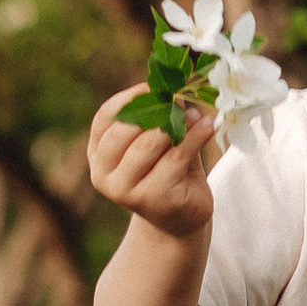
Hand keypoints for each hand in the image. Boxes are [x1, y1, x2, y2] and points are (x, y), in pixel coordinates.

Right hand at [87, 85, 216, 239]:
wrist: (180, 220)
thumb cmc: (168, 173)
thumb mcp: (159, 142)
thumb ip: (160, 117)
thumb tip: (175, 90)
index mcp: (98, 156)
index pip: (105, 118)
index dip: (129, 98)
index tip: (154, 86)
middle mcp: (104, 176)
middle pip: (125, 130)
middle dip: (154, 110)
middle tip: (178, 100)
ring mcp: (126, 191)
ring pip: (149, 143)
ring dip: (176, 124)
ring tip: (197, 116)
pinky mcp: (154, 199)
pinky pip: (175, 158)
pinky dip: (194, 137)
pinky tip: (209, 126)